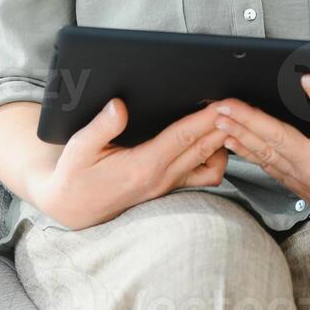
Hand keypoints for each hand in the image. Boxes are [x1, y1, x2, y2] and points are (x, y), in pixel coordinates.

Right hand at [29, 97, 233, 230]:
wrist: (72, 208)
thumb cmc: (74, 176)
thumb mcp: (78, 149)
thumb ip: (100, 127)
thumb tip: (119, 106)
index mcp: (143, 166)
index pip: (183, 138)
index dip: (205, 119)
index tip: (222, 102)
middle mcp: (161, 179)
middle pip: (205, 149)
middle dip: (223, 125)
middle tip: (237, 102)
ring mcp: (169, 186)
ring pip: (212, 167)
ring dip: (222, 143)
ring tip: (227, 118)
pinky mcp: (170, 188)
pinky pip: (204, 175)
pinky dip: (215, 157)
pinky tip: (214, 139)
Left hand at [212, 73, 309, 236]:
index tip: (308, 79)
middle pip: (279, 140)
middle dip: (250, 120)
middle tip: (227, 103)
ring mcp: (301, 177)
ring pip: (265, 152)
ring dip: (239, 133)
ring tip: (218, 115)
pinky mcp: (293, 182)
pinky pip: (264, 164)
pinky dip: (245, 150)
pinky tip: (228, 137)